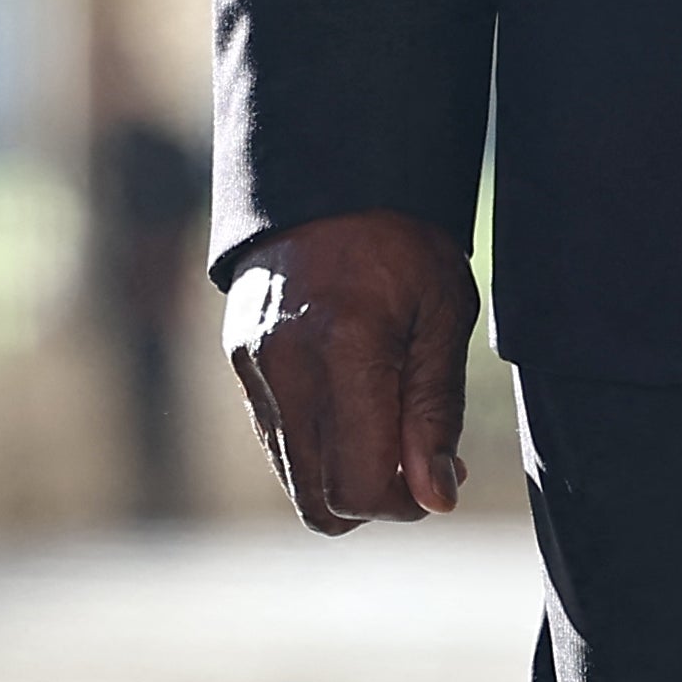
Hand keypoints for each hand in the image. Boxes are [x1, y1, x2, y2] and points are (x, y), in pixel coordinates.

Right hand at [227, 208, 477, 530]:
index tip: (438, 478)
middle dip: (372, 502)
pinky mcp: (238, 360)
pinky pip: (276, 438)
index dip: (405, 505)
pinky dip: (317, 444)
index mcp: (345, 346)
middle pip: (316, 501)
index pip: (358, 487)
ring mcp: (252, 364)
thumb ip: (436, 413)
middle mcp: (285, 363)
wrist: (329, 176)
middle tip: (414, 464)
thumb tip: (436, 499)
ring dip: (342, 476)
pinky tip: (351, 406)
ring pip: (292, 477)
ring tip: (386, 428)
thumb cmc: (404, 244)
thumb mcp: (444, 316)